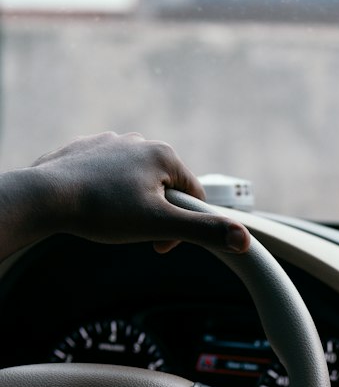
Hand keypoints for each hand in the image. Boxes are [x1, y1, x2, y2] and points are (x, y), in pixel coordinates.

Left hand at [0, 131, 250, 259]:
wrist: (46, 196)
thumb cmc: (103, 211)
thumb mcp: (160, 226)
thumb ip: (203, 232)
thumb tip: (244, 240)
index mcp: (164, 155)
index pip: (194, 196)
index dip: (184, 227)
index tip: (160, 245)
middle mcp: (140, 141)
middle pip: (165, 188)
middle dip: (156, 214)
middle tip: (134, 232)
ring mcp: (111, 142)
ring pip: (136, 181)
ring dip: (132, 203)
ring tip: (112, 220)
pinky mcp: (86, 149)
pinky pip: (108, 174)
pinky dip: (106, 192)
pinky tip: (94, 206)